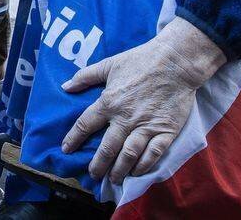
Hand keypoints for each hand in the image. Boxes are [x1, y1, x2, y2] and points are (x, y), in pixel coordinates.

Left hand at [60, 18, 224, 184]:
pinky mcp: (165, 131)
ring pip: (128, 155)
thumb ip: (85, 76)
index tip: (66, 149)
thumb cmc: (140, 60)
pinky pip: (153, 154)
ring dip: (119, 170)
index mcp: (109, 102)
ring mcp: (146, 126)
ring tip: (113, 179)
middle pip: (107, 148)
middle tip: (93, 174)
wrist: (175, 62)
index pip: (86, 124)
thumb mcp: (109, 64)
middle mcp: (125, 118)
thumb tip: (65, 86)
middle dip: (98, 164)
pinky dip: (144, 166)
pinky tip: (137, 173)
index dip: (74, 138)